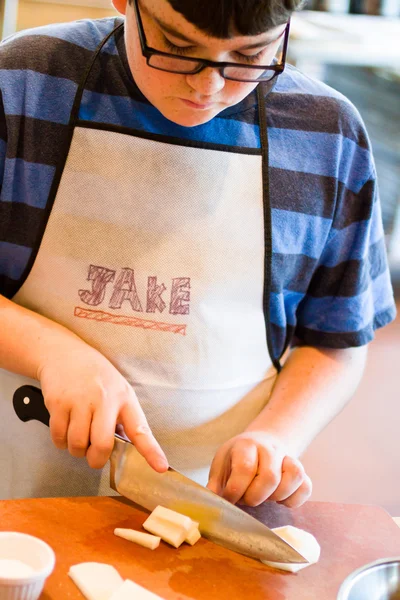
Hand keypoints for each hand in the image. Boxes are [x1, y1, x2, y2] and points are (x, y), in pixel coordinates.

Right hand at [37, 334, 167, 471]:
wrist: (65, 354)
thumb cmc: (95, 376)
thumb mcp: (117, 389)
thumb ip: (122, 417)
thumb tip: (122, 449)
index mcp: (124, 398)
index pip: (140, 429)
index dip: (151, 451)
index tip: (161, 467)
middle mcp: (104, 399)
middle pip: (102, 445)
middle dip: (96, 459)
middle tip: (94, 456)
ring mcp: (80, 401)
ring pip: (77, 445)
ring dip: (77, 450)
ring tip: (79, 436)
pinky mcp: (58, 404)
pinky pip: (59, 438)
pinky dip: (61, 442)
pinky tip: (65, 429)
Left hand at [206, 432, 311, 507]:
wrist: (261, 443)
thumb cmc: (237, 459)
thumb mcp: (221, 465)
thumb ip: (215, 484)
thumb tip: (211, 502)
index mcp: (246, 446)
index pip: (245, 468)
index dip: (236, 490)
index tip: (230, 498)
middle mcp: (270, 449)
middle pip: (270, 477)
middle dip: (255, 497)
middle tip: (246, 499)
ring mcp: (288, 458)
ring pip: (293, 478)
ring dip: (276, 497)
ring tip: (263, 497)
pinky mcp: (302, 473)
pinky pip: (306, 487)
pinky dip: (293, 499)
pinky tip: (279, 500)